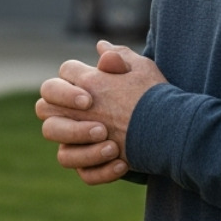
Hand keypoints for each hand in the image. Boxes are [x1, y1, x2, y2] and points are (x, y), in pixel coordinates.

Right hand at [36, 40, 165, 184]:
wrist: (175, 128)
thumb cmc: (153, 95)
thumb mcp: (140, 72)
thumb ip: (120, 58)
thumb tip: (102, 47)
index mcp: (77, 91)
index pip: (52, 87)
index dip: (64, 93)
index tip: (89, 100)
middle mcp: (71, 118)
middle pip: (46, 119)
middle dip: (70, 126)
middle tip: (101, 128)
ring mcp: (79, 144)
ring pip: (63, 153)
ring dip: (85, 151)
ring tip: (114, 147)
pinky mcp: (91, 166)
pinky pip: (85, 174)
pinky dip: (102, 171)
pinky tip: (124, 164)